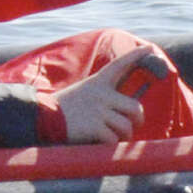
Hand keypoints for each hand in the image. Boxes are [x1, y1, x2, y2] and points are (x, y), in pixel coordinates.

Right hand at [50, 43, 169, 143]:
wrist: (43, 117)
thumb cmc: (64, 108)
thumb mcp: (83, 92)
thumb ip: (103, 97)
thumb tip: (125, 112)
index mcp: (98, 82)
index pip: (120, 65)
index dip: (136, 55)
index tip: (149, 48)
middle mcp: (102, 94)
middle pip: (135, 107)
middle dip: (138, 120)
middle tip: (134, 125)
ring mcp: (99, 111)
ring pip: (126, 126)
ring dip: (123, 136)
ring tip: (114, 137)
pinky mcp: (95, 127)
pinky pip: (113, 139)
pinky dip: (109, 144)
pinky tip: (99, 142)